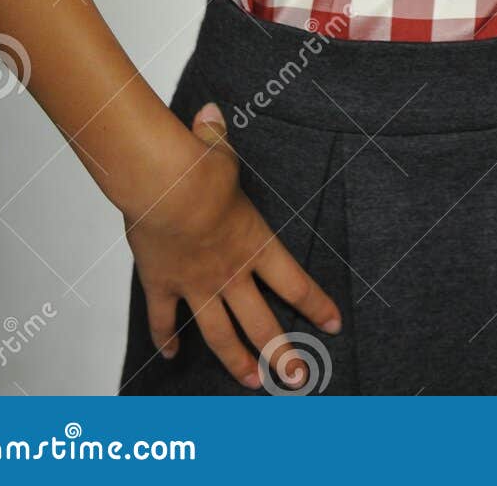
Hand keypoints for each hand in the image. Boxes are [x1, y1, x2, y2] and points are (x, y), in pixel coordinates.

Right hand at [123, 101, 342, 391]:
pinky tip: (171, 356)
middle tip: (297, 381)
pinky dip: (166, 339)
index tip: (333, 325)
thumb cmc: (199, 168)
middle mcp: (230, 272)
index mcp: (254, 243)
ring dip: (237, 361)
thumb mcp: (217, 150)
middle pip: (263, 324)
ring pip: (221, 335)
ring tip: (252, 383)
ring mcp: (196, 283)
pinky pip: (163, 320)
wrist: (166, 187)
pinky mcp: (162, 285)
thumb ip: (216, 138)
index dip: (317, 305)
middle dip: (283, 355)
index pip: (295, 282)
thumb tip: (210, 113)